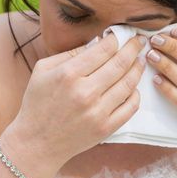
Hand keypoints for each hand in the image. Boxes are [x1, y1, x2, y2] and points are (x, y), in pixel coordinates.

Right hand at [7, 32, 146, 168]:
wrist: (36, 143)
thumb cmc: (37, 103)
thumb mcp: (43, 70)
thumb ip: (70, 53)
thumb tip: (97, 42)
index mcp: (69, 74)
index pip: (104, 49)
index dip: (116, 38)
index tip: (122, 34)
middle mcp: (85, 92)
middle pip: (120, 63)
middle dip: (133, 48)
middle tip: (140, 41)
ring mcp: (97, 111)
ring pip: (129, 83)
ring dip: (138, 68)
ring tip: (140, 60)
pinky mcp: (106, 127)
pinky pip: (131, 107)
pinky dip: (136, 94)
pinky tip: (134, 86)